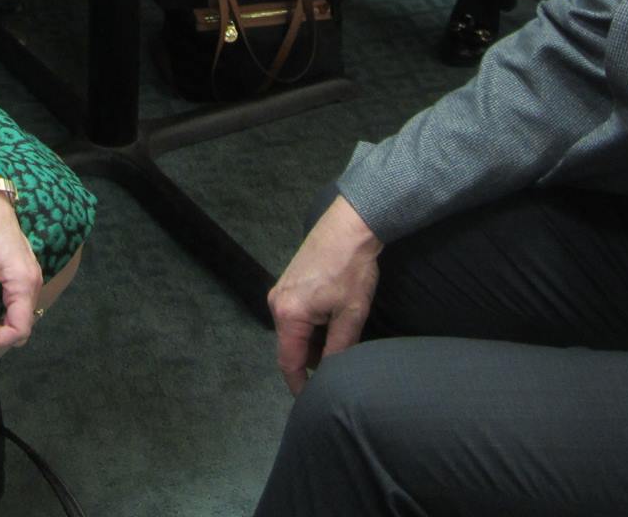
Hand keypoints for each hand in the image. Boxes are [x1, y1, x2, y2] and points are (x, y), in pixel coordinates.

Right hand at [268, 196, 380, 395]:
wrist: (349, 226)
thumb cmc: (351, 270)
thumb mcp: (350, 315)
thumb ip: (338, 349)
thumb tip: (331, 374)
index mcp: (288, 315)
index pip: (288, 362)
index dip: (299, 385)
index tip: (312, 402)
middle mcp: (277, 303)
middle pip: (290, 346)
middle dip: (311, 362)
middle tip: (337, 370)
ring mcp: (280, 290)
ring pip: (294, 331)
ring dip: (313, 342)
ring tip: (340, 344)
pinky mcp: (289, 281)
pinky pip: (296, 315)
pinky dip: (312, 326)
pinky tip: (333, 322)